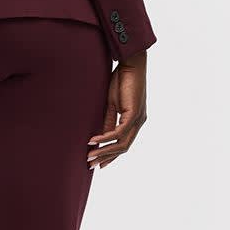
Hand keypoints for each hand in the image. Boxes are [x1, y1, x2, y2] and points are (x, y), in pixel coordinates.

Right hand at [86, 48, 147, 169]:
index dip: (111, 155)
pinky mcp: (134, 114)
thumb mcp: (112, 105)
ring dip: (105, 151)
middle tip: (91, 165)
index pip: (123, 144)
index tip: (98, 163)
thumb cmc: (121, 81)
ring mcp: (138, 120)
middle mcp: (139, 123)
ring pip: (122, 144)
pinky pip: (119, 132)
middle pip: (123, 148)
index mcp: (135, 121)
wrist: (131, 64)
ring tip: (90, 157)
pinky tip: (94, 141)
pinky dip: (106, 138)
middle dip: (106, 158)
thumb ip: (108, 121)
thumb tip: (101, 137)